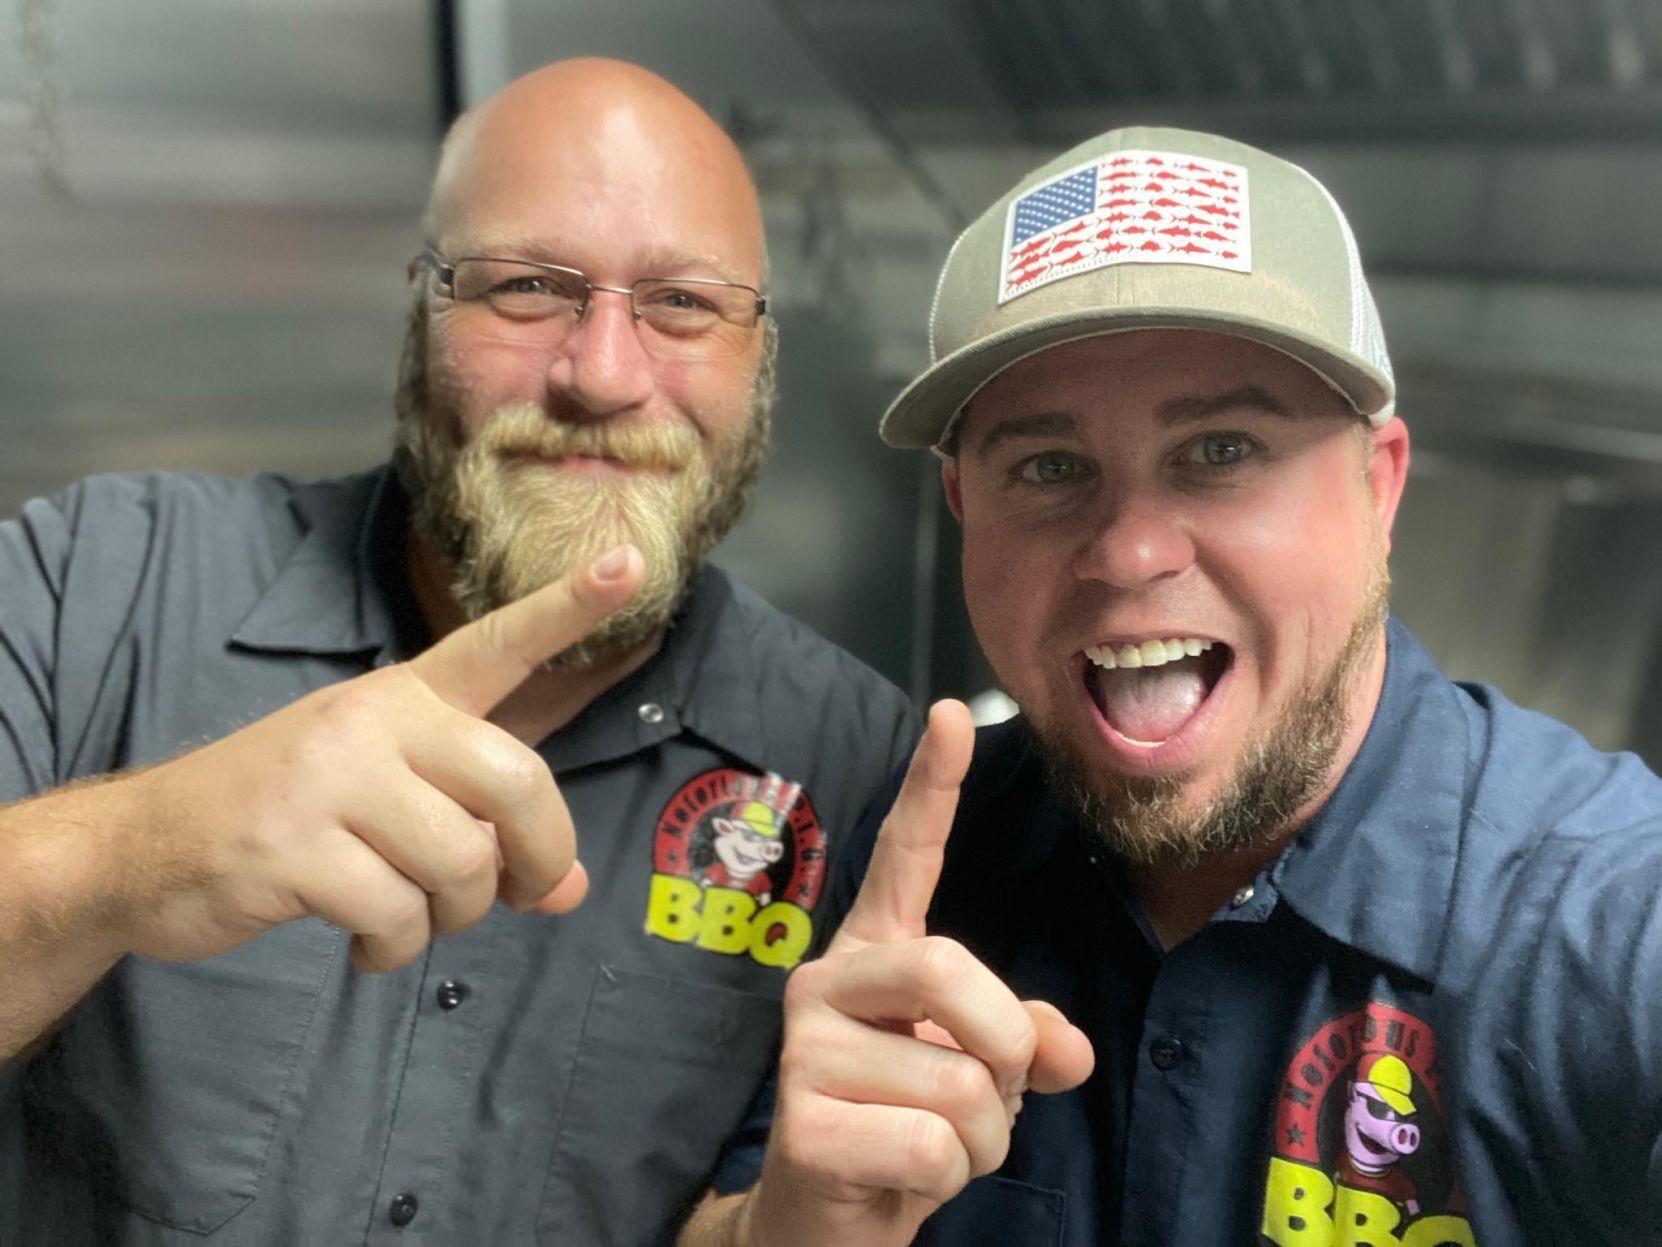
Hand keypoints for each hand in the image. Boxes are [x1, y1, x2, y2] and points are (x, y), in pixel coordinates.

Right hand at [118, 545, 644, 970]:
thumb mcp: (389, 805)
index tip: (632, 559)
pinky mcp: (290, 846)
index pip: (494, 643)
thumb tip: (568, 890)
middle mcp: (372, 721)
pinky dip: (395, 948)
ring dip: (454, 916)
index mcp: (402, 698)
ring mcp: (328, 779)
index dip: (566, 607)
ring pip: (462, 861)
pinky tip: (364, 942)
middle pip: (514, 783)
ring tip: (409, 917)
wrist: (141, 848)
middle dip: (537, 857)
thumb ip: (481, 831)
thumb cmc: (289, 818)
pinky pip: (396, 914)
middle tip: (521, 893)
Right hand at [744, 701, 1094, 1246]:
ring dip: (981, 1140)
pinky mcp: (799, 1125)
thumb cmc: (906, 1125)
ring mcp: (803, 1048)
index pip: (905, 857)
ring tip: (932, 1145)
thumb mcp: (979, 1073)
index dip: (932, 788)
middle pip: (951, 970)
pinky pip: (930, 1146)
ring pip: (960, 1081)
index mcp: (875, 952)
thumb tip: (1066, 1050)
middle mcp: (827, 981)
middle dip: (1005, 1047)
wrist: (825, 1222)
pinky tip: (901, 1179)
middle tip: (986, 1097)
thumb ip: (1026, 1040)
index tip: (955, 713)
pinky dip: (945, 1179)